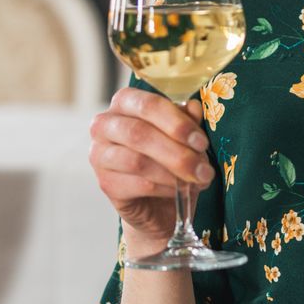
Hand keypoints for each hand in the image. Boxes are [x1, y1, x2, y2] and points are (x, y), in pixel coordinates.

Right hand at [89, 87, 215, 242]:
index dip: (177, 122)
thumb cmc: (167, 158)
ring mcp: (100, 155)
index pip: (147, 105)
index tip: (201, 142)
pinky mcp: (106, 183)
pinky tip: (179, 191)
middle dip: (177, 152)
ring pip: (138, 161)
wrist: (157, 201)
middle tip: (203, 169)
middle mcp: (104, 125)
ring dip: (173, 173)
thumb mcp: (182, 136)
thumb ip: (187, 120)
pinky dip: (165, 189)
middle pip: (139, 133)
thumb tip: (194, 107)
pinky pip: (139, 185)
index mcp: (124, 102)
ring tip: (196, 181)